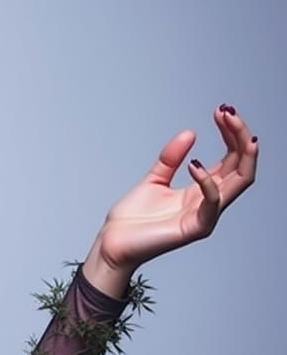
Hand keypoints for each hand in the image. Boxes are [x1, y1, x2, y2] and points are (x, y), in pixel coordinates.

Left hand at [92, 104, 258, 272]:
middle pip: (242, 166)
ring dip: (239, 149)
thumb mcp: (153, 179)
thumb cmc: (132, 219)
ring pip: (241, 180)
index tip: (222, 110)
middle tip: (228, 111)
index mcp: (201, 191)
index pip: (231, 159)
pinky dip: (208, 181)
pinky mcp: (195, 228)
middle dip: (240, 135)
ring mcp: (205, 216)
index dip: (231, 134)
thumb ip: (171, 158)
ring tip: (228, 123)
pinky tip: (195, 165)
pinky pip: (213, 203)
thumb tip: (190, 132)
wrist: (111, 244)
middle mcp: (209, 202)